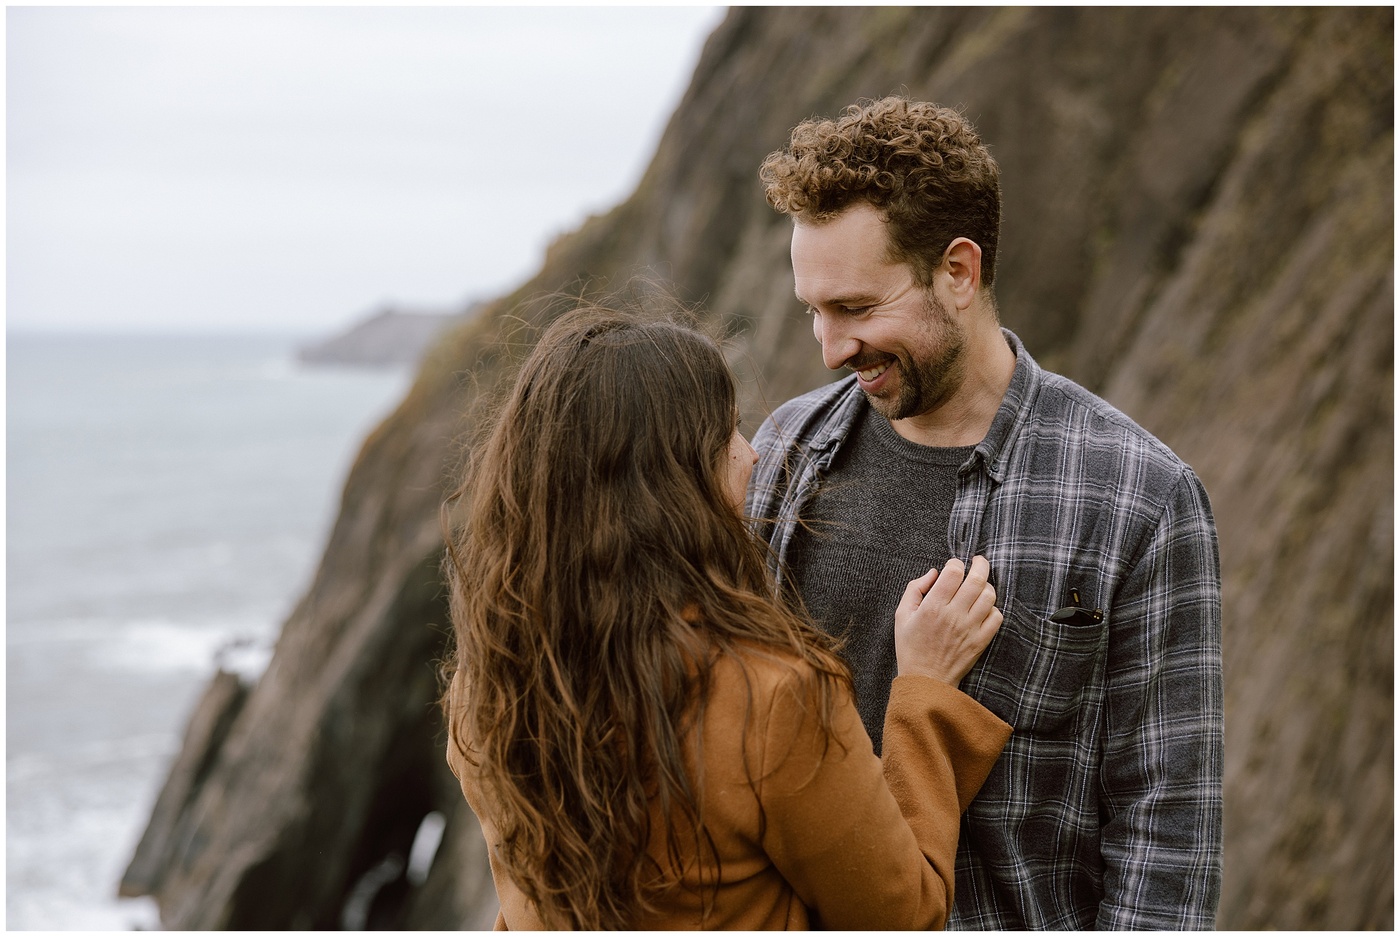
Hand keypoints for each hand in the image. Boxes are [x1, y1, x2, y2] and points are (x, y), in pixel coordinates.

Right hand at [894, 555, 1002, 684]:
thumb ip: (915, 588)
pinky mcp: (981, 641)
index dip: (955, 563)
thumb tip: (934, 573)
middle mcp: (954, 615)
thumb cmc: (911, 647)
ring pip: (989, 596)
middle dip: (980, 564)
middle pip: (977, 579)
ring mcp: (970, 628)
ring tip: (979, 587)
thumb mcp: (902, 615)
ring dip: (986, 586)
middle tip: (978, 561)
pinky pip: (997, 617)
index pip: (953, 572)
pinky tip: (983, 609)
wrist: (926, 680)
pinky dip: (992, 608)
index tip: (953, 565)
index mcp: (933, 607)